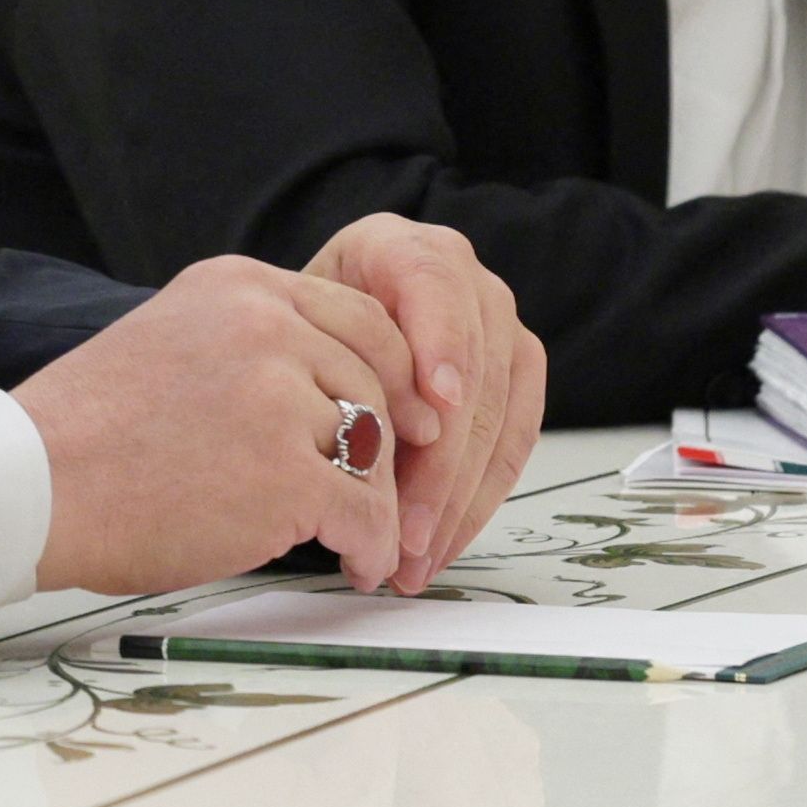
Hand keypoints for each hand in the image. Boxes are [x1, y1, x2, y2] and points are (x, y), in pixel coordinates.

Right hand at [13, 253, 418, 596]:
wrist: (34, 485)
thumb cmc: (86, 433)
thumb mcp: (168, 340)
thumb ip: (244, 345)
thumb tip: (320, 390)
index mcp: (236, 287)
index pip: (358, 316)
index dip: (393, 373)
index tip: (406, 416)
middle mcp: (265, 327)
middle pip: (374, 382)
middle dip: (388, 446)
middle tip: (384, 490)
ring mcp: (278, 398)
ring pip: (375, 451)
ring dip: (374, 503)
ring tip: (359, 536)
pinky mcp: (287, 475)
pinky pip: (363, 514)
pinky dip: (367, 547)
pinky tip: (352, 563)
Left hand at [305, 215, 545, 589]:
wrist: (308, 346)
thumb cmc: (290, 344)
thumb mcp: (294, 338)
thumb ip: (329, 363)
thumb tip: (375, 437)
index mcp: (395, 248)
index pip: (431, 284)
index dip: (439, 343)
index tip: (435, 404)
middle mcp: (458, 276)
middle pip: (473, 368)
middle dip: (440, 462)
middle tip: (401, 529)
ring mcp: (495, 325)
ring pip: (499, 417)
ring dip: (457, 500)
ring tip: (412, 558)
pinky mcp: (516, 377)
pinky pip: (512, 446)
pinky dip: (474, 504)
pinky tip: (437, 546)